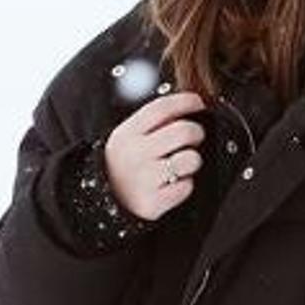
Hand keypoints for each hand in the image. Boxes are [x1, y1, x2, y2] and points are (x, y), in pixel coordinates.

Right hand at [103, 90, 207, 221]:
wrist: (106, 202)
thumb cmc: (126, 165)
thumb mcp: (129, 138)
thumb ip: (153, 122)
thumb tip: (187, 106)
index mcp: (126, 134)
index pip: (161, 108)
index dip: (185, 101)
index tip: (199, 102)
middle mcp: (134, 155)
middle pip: (183, 131)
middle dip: (196, 132)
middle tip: (194, 137)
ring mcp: (143, 180)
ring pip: (190, 159)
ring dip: (192, 161)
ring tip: (181, 164)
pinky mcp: (153, 202)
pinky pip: (186, 187)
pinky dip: (184, 185)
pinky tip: (171, 184)